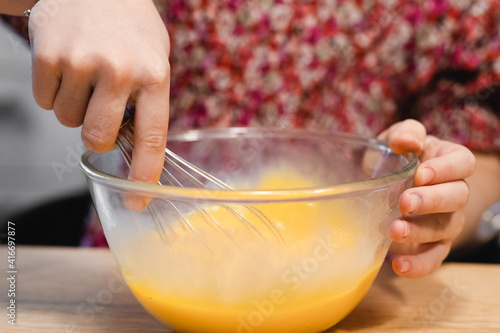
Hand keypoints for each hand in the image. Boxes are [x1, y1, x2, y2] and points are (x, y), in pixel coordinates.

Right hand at [29, 0, 170, 208]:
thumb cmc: (129, 28)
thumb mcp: (155, 58)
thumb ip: (148, 101)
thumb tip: (136, 149)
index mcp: (155, 75)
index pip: (152, 137)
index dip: (144, 174)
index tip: (137, 200)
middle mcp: (120, 71)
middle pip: (98, 138)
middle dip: (96, 136)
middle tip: (99, 111)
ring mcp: (82, 62)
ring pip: (69, 121)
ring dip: (75, 107)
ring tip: (86, 74)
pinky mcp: (48, 56)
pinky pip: (45, 101)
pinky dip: (53, 91)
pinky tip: (67, 65)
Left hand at [379, 120, 475, 277]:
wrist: (384, 185)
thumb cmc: (396, 157)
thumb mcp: (396, 139)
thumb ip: (405, 134)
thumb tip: (405, 141)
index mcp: (450, 161)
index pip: (462, 163)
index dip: (445, 169)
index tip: (421, 173)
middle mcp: (454, 193)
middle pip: (457, 197)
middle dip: (431, 201)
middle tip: (405, 202)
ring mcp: (447, 221)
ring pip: (444, 228)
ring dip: (420, 231)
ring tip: (395, 231)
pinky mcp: (434, 246)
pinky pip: (433, 258)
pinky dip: (419, 265)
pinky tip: (399, 266)